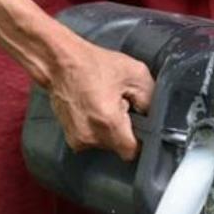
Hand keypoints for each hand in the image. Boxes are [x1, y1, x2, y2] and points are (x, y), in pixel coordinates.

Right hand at [48, 39, 153, 160]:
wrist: (59, 62)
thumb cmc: (92, 64)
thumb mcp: (134, 73)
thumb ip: (151, 99)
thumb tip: (154, 117)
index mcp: (108, 122)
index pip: (132, 151)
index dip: (139, 139)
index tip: (138, 126)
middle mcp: (91, 136)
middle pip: (119, 148)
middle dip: (123, 130)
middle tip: (119, 107)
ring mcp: (78, 139)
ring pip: (106, 145)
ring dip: (109, 130)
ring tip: (103, 106)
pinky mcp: (71, 138)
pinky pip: (93, 141)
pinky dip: (96, 130)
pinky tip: (93, 111)